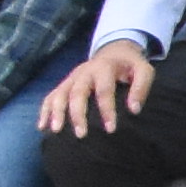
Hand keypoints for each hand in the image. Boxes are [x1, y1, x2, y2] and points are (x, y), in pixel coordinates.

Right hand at [38, 38, 157, 138]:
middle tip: (81, 134)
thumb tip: (134, 110)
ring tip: (55, 131)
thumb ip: (141, 87)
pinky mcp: (65, 84)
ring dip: (56, 112)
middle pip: (77, 93)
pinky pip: (50, 96)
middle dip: (77, 114)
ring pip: (59, 94)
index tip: (110, 129)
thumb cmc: (129, 65)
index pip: (104, 90)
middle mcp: (84, 72)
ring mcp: (72, 78)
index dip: (107, 109)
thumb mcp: (143, 70)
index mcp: (104, 68)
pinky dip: (45, 110)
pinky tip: (42, 126)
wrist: (113, 51)